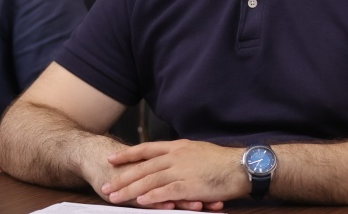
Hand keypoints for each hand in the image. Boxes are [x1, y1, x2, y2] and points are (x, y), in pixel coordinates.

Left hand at [102, 139, 247, 209]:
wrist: (241, 166)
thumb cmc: (222, 162)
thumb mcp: (198, 151)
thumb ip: (181, 156)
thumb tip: (169, 161)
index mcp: (178, 147)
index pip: (147, 149)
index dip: (128, 154)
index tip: (112, 159)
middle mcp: (177, 156)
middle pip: (143, 167)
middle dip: (123, 177)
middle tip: (106, 186)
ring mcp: (182, 170)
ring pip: (150, 180)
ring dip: (130, 189)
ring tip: (116, 196)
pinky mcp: (189, 184)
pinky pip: (166, 191)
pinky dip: (152, 196)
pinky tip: (140, 201)